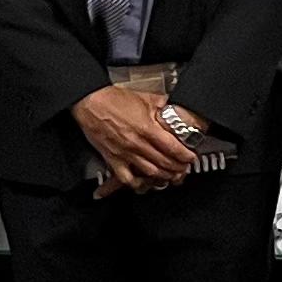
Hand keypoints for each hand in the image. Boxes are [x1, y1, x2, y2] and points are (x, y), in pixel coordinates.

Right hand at [73, 85, 194, 194]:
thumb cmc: (113, 99)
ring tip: (171, 175)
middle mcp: (137, 144)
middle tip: (184, 168)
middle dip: (178, 168)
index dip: (185, 155)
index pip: (173, 147)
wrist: (90, 102)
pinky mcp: (113, 159)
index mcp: (147, 128)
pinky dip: (137, 183)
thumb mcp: (144, 97)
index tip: (191, 157)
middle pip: (164, 163)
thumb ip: (161, 104)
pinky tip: (144, 183)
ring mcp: (125, 153)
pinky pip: (127, 178)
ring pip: (150, 172)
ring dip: (163, 176)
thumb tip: (172, 106)